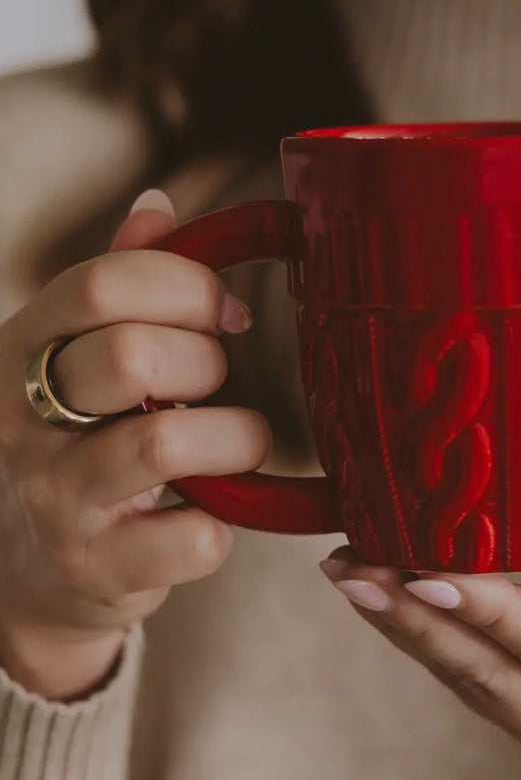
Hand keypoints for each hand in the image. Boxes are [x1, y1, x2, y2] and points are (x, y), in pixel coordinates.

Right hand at [0, 191, 270, 699]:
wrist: (34, 573)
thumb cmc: (78, 445)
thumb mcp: (77, 358)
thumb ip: (117, 285)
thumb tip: (157, 206)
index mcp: (24, 351)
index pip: (102, 285)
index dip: (188, 286)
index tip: (229, 313)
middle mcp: (25, 421)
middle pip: (133, 355)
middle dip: (208, 363)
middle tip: (219, 384)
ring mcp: (57, 499)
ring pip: (166, 441)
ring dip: (236, 437)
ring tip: (238, 443)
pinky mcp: (99, 569)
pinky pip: (193, 535)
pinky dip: (225, 522)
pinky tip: (213, 512)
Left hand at [320, 544, 520, 779]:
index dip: (484, 608)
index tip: (421, 568)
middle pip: (488, 669)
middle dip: (413, 615)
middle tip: (349, 568)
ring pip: (467, 678)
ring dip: (404, 625)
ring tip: (349, 575)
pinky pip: (472, 679)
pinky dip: (428, 636)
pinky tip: (390, 599)